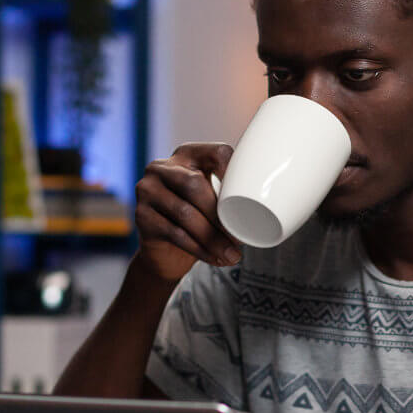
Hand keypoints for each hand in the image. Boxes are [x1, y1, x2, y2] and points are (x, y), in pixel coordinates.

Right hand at [131, 142, 240, 283]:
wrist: (165, 253)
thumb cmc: (198, 222)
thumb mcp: (213, 202)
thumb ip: (231, 194)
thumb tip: (271, 206)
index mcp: (186, 155)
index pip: (215, 153)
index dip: (233, 171)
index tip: (250, 195)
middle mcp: (162, 168)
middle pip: (195, 185)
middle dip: (220, 215)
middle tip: (240, 238)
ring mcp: (147, 190)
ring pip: (185, 214)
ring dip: (213, 238)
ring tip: (232, 255)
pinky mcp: (142, 216)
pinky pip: (175, 233)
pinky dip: (199, 249)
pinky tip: (215, 259)